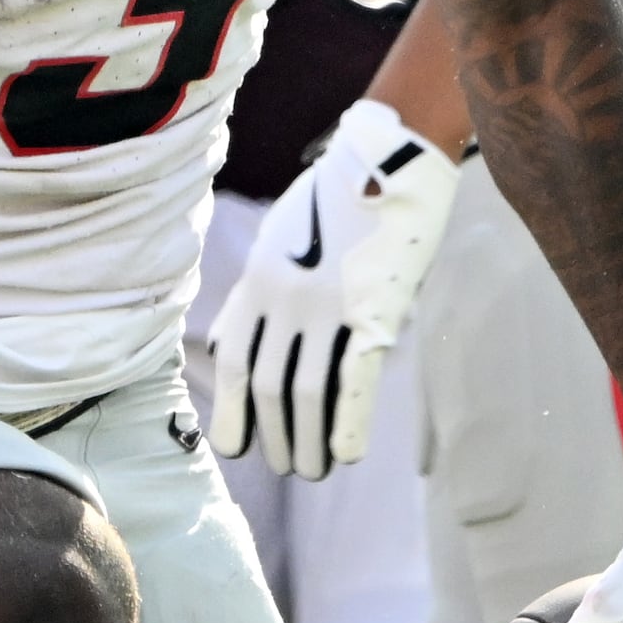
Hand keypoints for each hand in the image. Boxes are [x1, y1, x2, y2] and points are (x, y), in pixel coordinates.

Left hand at [210, 98, 459, 478]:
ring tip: (314, 469)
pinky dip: (348, 422)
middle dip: (275, 435)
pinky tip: (347, 454)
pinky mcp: (374, 309)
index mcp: (259, 276)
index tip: (236, 443)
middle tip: (288, 466)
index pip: (234, 358)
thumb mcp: (282, 234)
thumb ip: (263, 287)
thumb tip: (238, 338)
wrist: (390, 152)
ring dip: (307, 440)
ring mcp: (326, 304)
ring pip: (303, 390)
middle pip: (266, 384)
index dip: (232, 407)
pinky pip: (355, 378)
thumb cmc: (340, 195)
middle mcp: (283, 294)